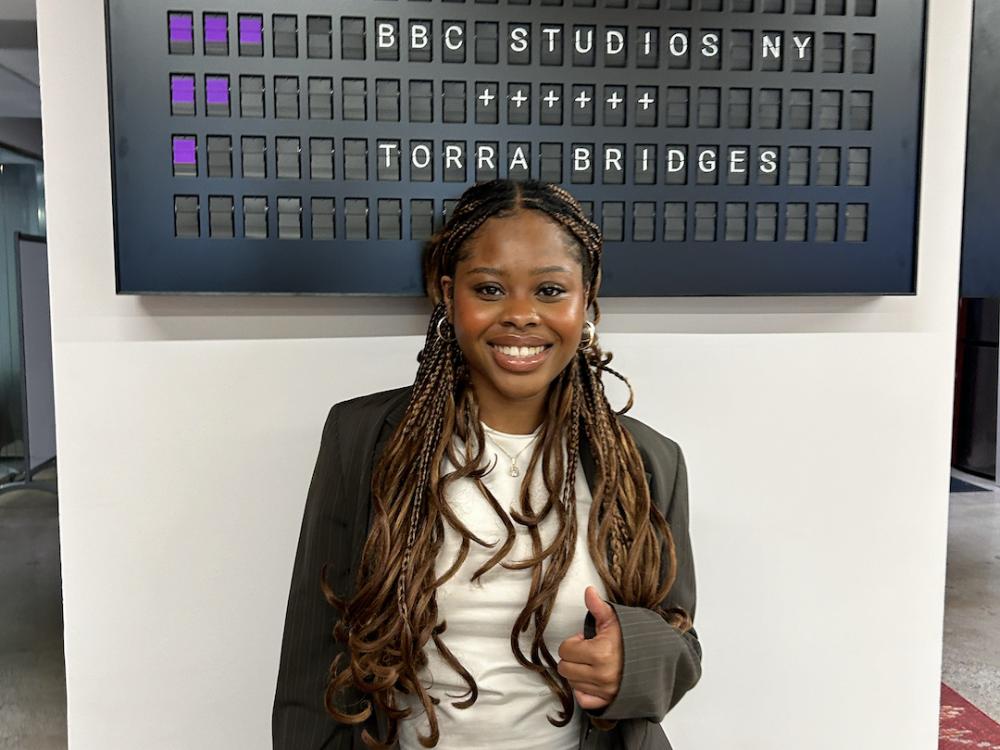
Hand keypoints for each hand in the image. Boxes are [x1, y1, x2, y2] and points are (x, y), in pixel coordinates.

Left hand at [557, 586, 622, 709]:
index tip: (585, 641)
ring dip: (578, 673)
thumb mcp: (616, 620)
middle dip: (572, 658)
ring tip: (592, 664)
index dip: (573, 642)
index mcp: (600, 653)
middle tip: (586, 652)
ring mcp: (604, 690)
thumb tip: (588, 592)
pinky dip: (584, 691)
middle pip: (565, 668)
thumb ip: (598, 607)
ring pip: (573, 683)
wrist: (655, 659)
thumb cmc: (634, 640)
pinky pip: (584, 699)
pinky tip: (592, 679)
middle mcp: (601, 675)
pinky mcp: (607, 702)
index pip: (565, 650)